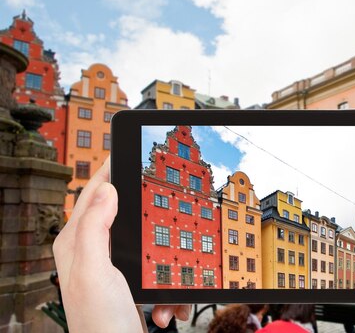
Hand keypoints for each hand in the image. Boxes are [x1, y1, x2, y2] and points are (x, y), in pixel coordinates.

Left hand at [52, 158, 190, 331]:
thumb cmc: (101, 324)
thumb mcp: (96, 272)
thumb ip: (95, 228)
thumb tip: (106, 190)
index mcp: (75, 243)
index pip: (92, 193)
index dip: (109, 169)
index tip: (128, 150)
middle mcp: (91, 251)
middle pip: (122, 212)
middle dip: (148, 215)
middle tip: (165, 199)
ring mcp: (111, 267)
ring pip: (145, 240)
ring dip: (163, 259)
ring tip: (168, 279)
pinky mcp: (130, 282)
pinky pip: (155, 268)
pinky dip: (166, 284)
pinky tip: (166, 305)